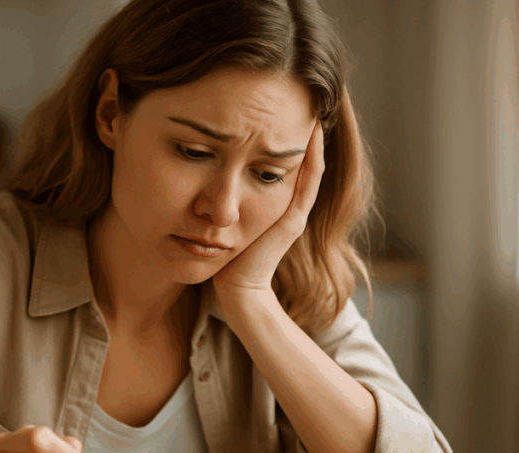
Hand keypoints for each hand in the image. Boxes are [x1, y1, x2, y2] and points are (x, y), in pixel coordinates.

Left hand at [212, 120, 324, 299]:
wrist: (236, 287)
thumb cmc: (224, 256)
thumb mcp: (226, 215)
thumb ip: (225, 196)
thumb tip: (205, 168)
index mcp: (276, 204)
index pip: (289, 163)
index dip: (288, 136)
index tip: (283, 107)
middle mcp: (290, 207)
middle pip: (304, 161)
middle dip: (303, 131)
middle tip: (305, 99)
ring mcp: (294, 212)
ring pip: (311, 167)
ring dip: (314, 139)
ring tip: (314, 108)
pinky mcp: (293, 219)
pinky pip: (309, 181)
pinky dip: (313, 157)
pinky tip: (311, 134)